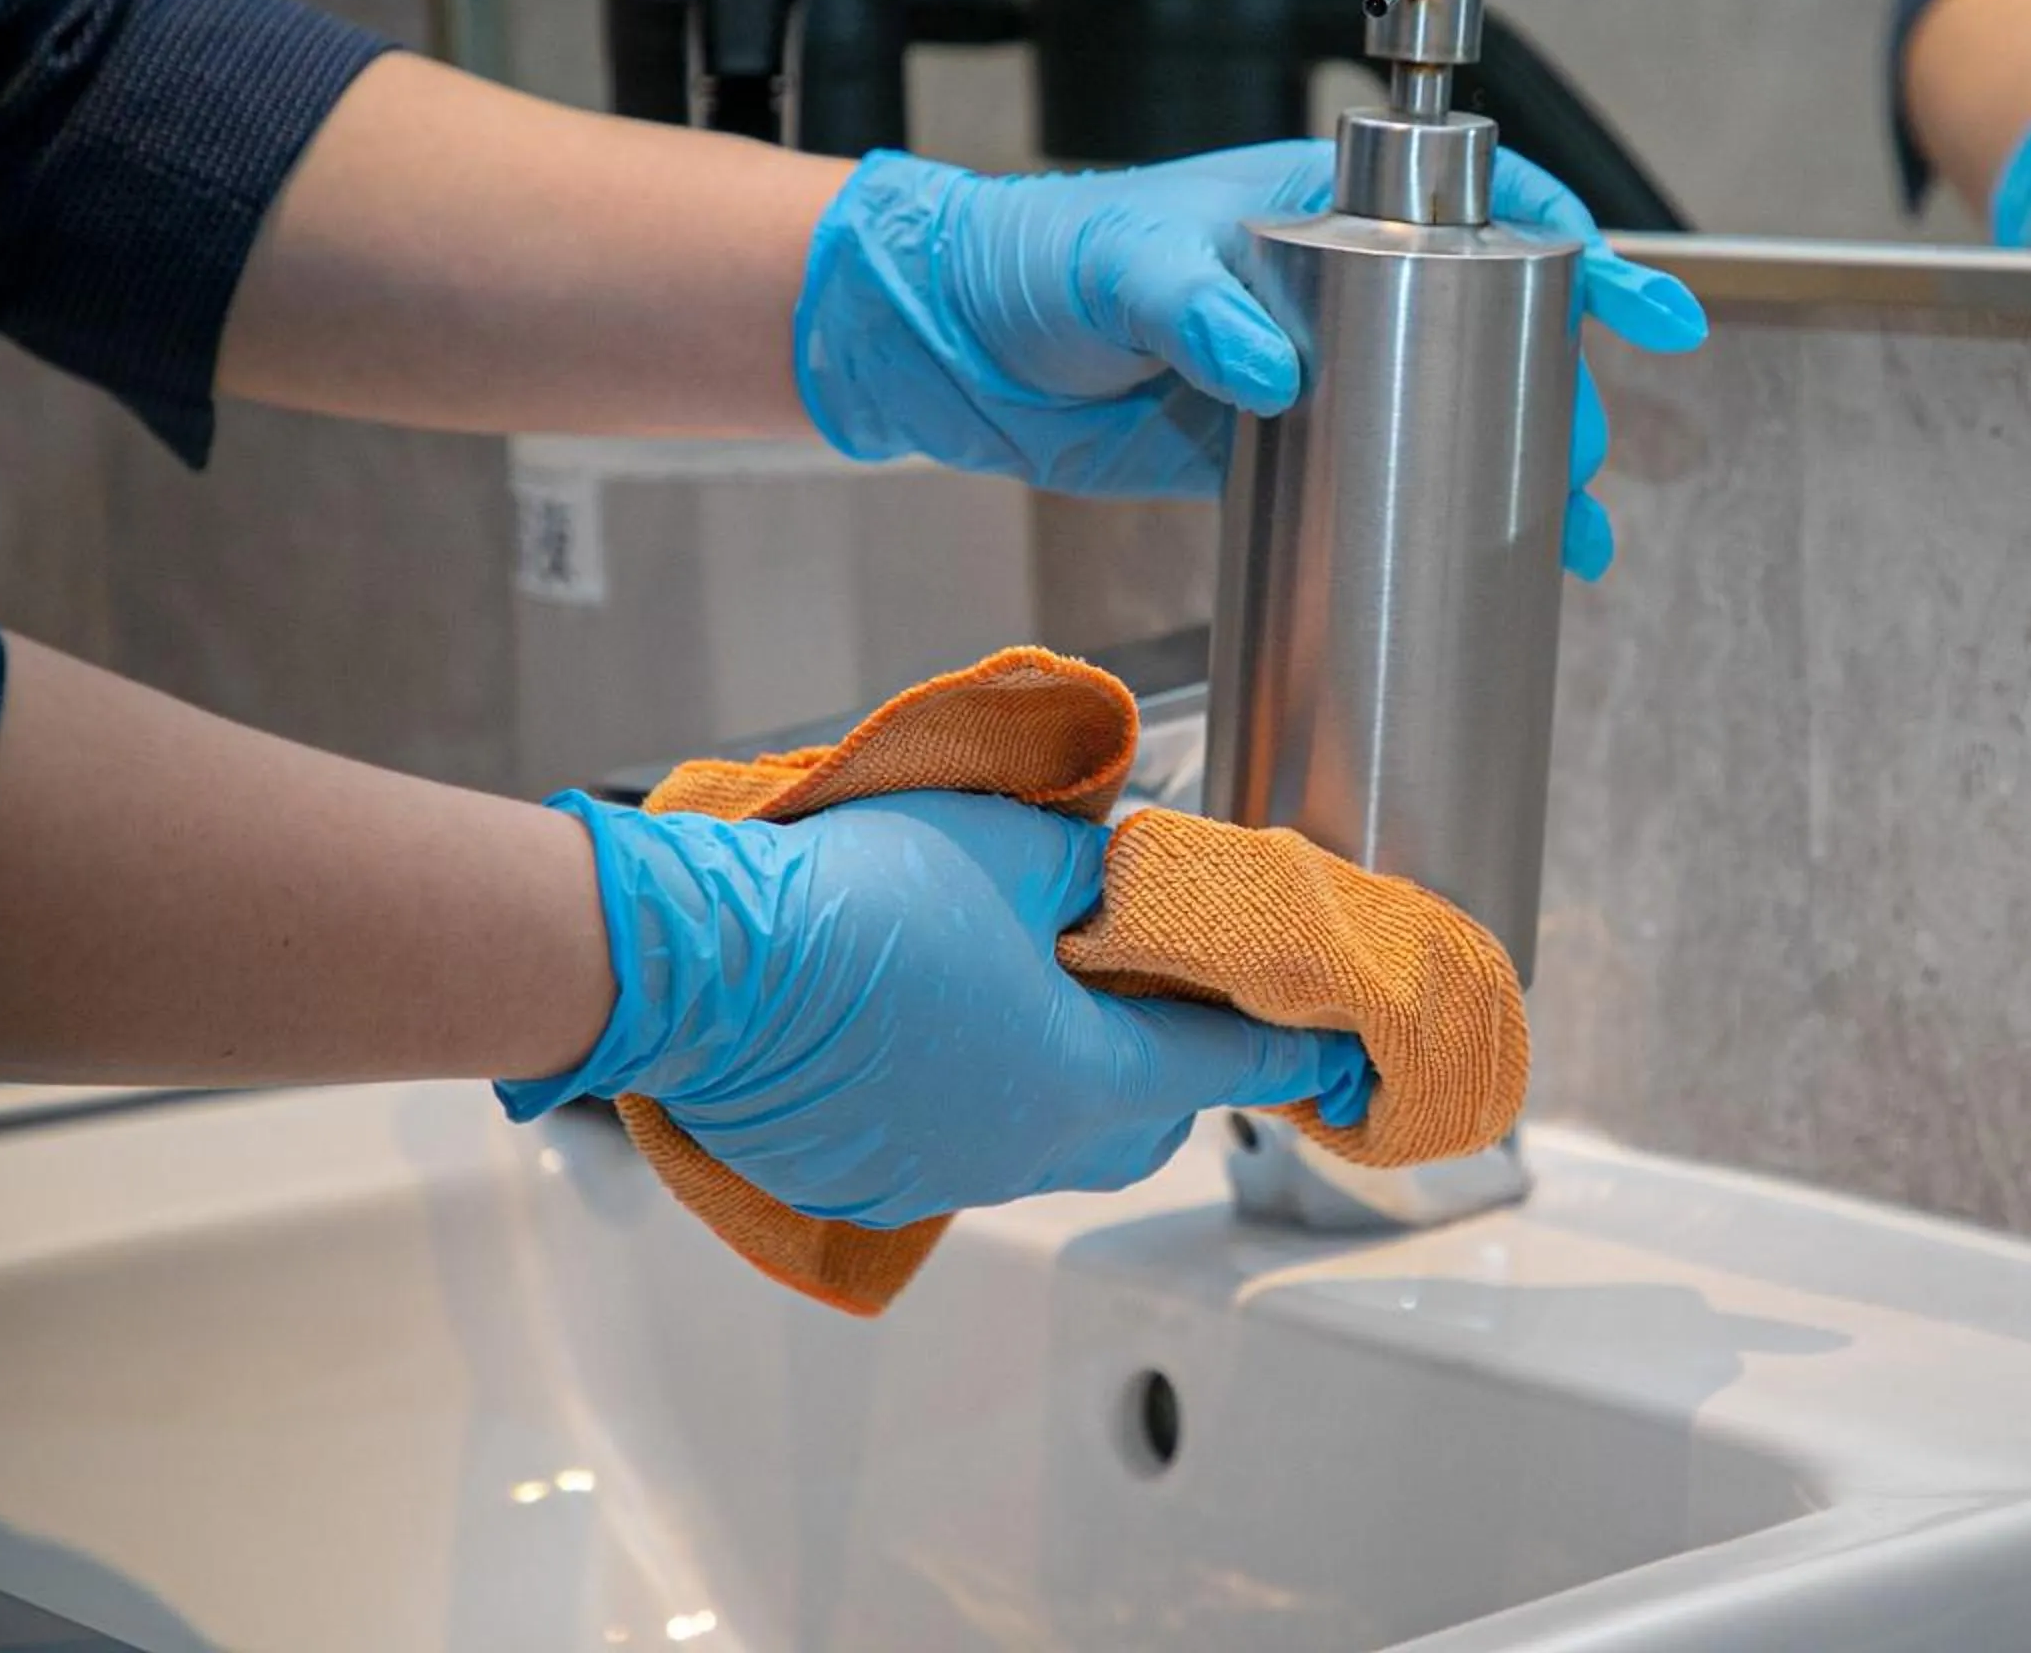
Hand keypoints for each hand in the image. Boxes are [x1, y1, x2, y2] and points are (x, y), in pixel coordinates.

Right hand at [499, 789, 1372, 1225]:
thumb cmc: (857, 902)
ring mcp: (937, 1176)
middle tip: (1163, 1000)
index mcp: (1083, 1077)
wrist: (697, 963)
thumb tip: (1111, 886)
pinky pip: (950, 1147)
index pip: (1222, 1066)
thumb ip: (1088, 876)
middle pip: (1140, 1125)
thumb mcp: (1010, 850)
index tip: (1333, 1052)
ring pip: (1041, 1142)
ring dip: (1058, 1081)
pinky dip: (967, 1099)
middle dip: (1170, 1072)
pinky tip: (935, 1034)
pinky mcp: (861, 1180)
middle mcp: (1021, 1149)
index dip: (1284, 1050)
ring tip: (1033, 1000)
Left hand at [788, 143, 1707, 575]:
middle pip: (1492, 326)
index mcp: (1323, 206)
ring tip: (1571, 540)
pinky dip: (1435, 516)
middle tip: (1592, 456)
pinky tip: (1479, 563)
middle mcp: (1336, 285)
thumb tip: (1274, 369)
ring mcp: (1311, 371)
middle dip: (1563, 389)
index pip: (1481, 211)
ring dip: (1517, 470)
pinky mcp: (1273, 449)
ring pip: (1450, 412)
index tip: (1644, 304)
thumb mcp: (1122, 263)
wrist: (953, 349)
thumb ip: (1197, 308)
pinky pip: (1377, 480)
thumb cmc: (1034, 261)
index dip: (1576, 251)